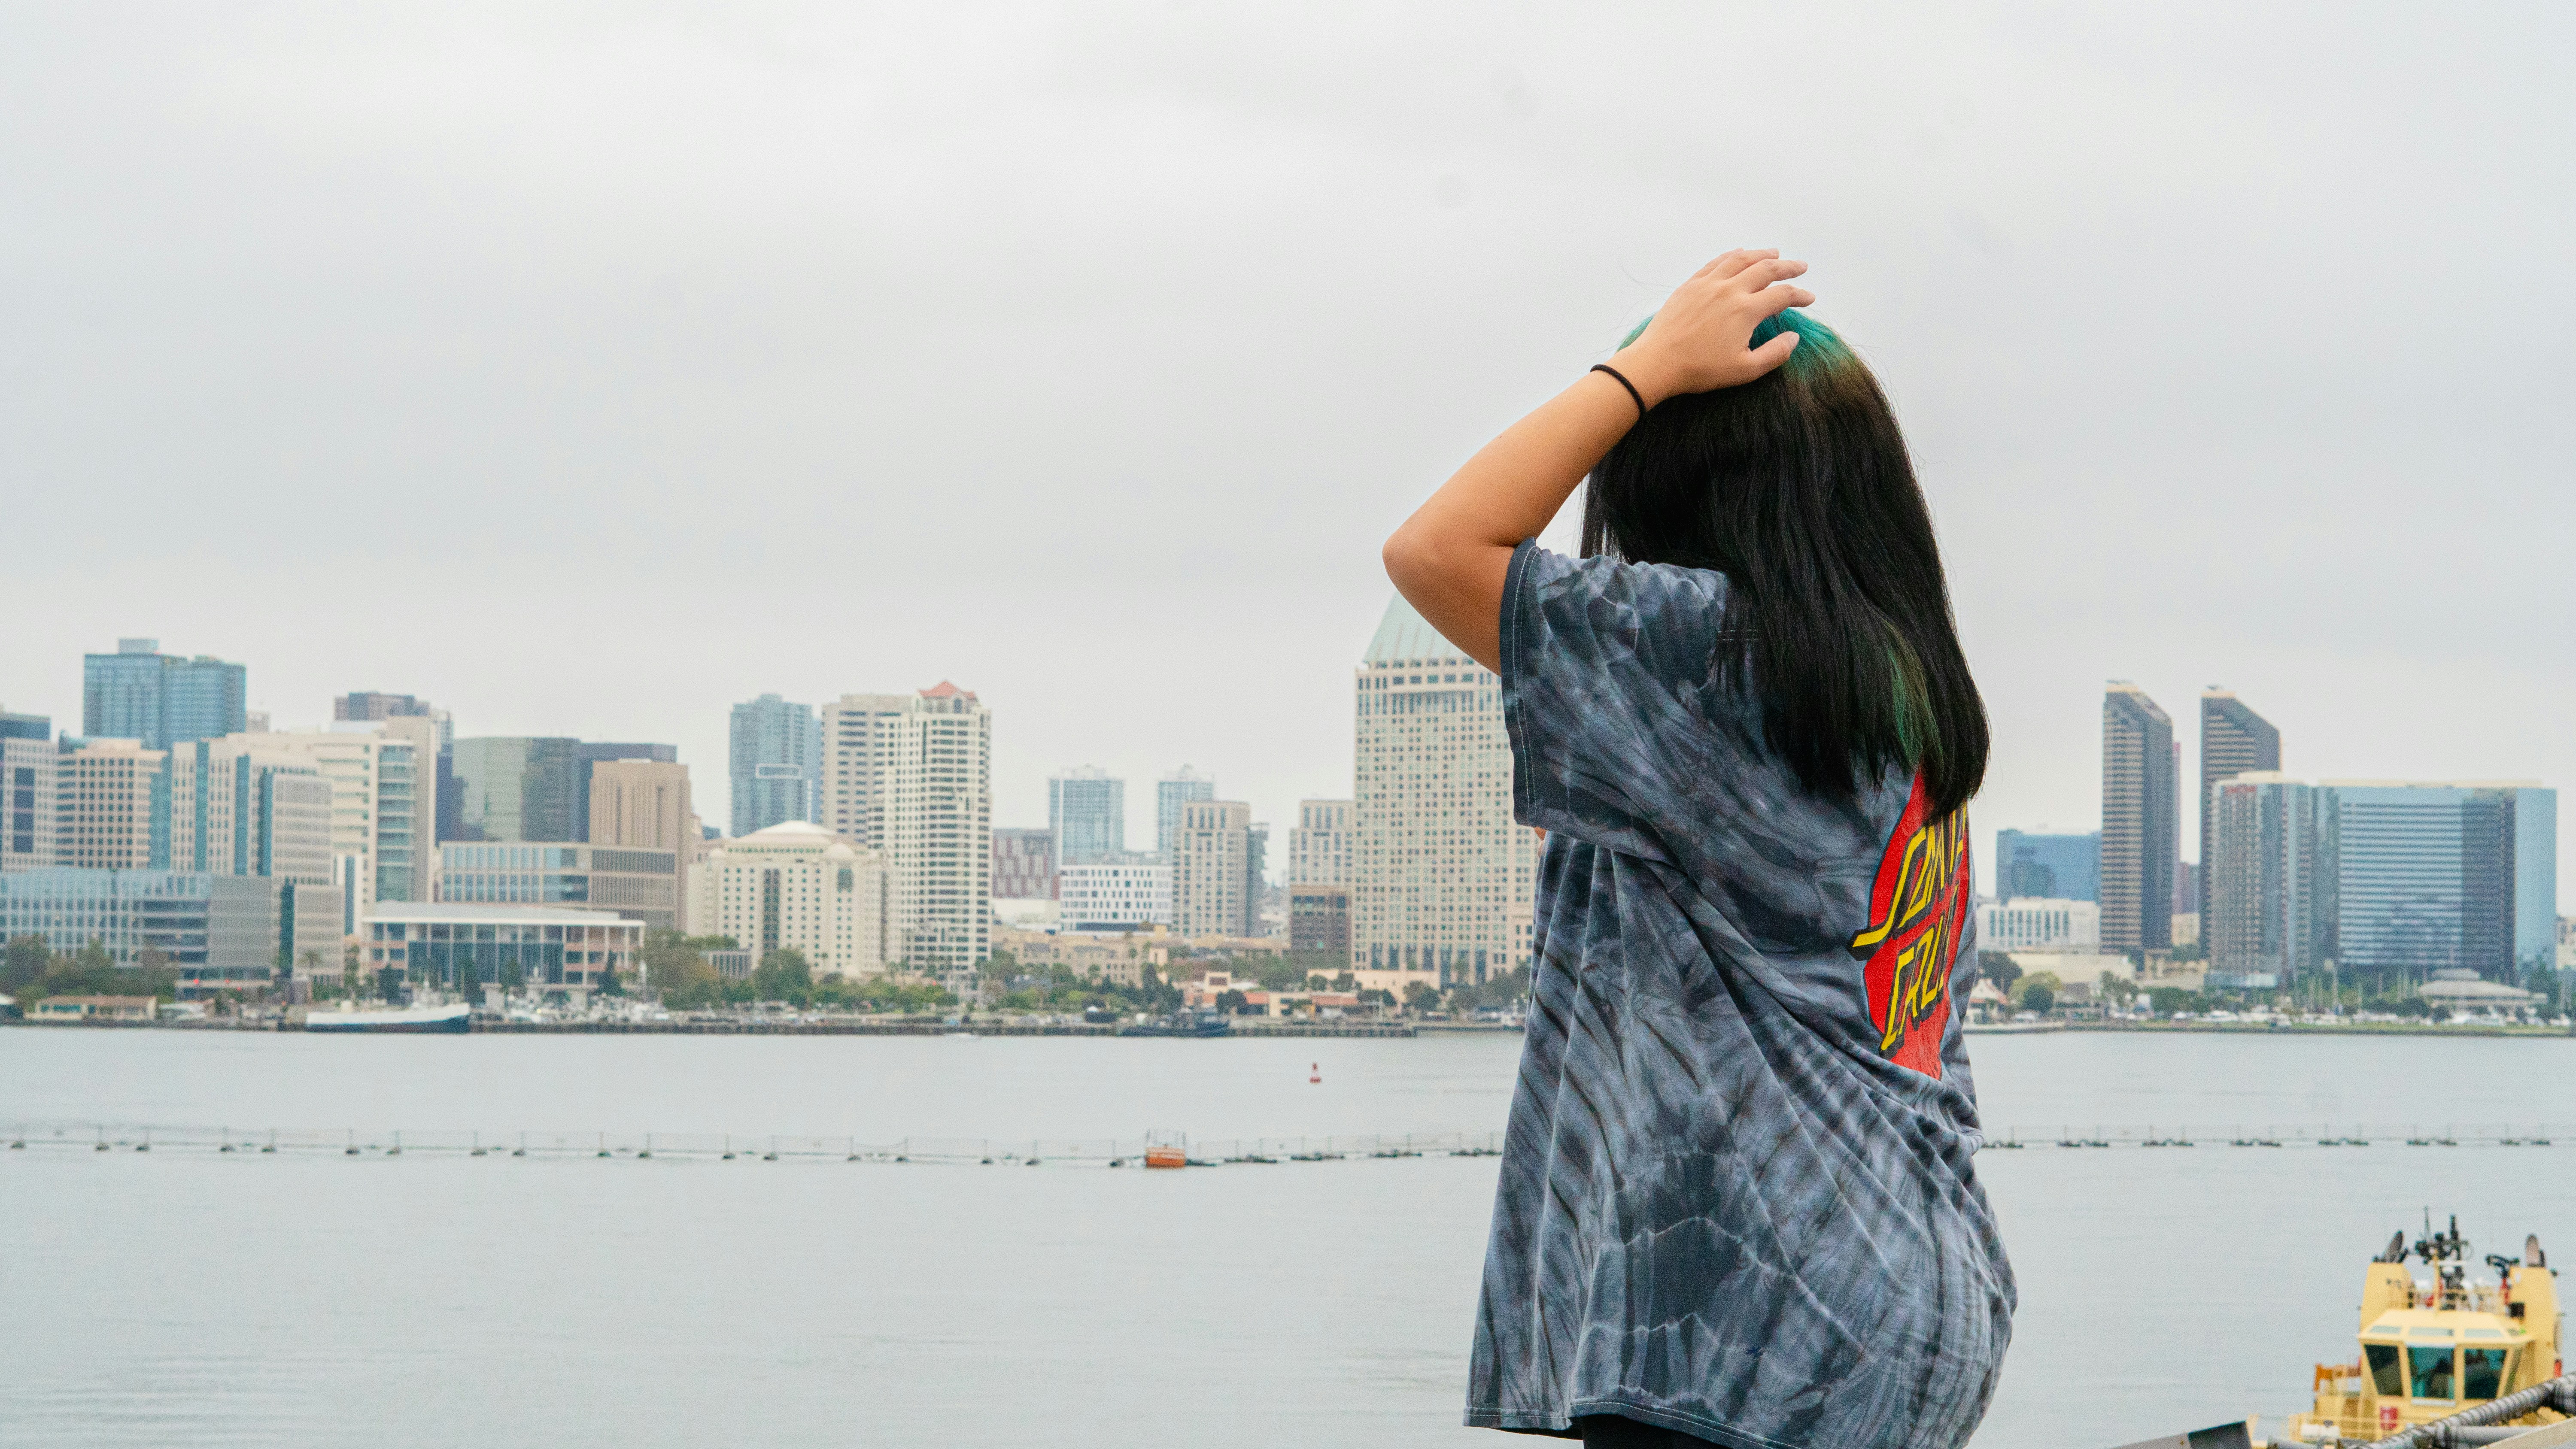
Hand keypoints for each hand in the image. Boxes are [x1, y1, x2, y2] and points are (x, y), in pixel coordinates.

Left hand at [1609, 250, 1813, 405]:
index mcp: (1746, 311)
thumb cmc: (1700, 370)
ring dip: (1761, 254)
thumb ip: (1775, 353)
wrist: (1657, 363)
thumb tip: (1794, 337)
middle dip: (1788, 267)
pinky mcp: (1690, 285)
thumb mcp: (1744, 370)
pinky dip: (1732, 255)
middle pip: (1766, 269)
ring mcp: (1708, 284)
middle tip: (1801, 266)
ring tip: (1775, 253)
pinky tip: (1739, 253)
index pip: (1782, 295)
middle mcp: (1729, 290)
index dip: (1800, 295)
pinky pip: (1716, 262)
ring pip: (1741, 259)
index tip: (1809, 299)